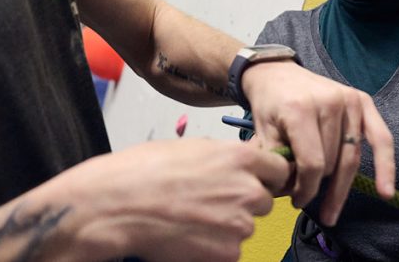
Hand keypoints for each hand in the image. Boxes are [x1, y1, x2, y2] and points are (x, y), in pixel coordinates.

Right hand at [58, 138, 289, 261]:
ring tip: (192, 218)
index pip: (280, 169)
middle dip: (245, 202)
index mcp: (240, 159)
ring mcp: (239, 225)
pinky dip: (214, 246)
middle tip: (211, 201)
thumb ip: (224, 156)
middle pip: (264, 201)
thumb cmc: (145, 171)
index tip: (259, 180)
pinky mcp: (227, 254)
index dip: (268, 176)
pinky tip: (188, 235)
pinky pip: (230, 250)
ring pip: (245, 226)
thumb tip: (238, 164)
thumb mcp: (192, 147)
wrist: (118, 206)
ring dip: (227, 225)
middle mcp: (247, 191)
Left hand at [241, 62, 394, 225]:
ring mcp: (348, 100)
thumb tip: (297, 194)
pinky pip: (381, 138)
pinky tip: (386, 191)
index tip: (296, 201)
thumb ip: (279, 165)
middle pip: (332, 163)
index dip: (306, 190)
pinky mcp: (362, 100)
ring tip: (329, 204)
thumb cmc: (269, 106)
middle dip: (320, 187)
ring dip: (339, 183)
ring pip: (351, 158)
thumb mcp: (263, 135)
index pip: (312, 163)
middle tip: (308, 202)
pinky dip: (386, 166)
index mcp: (300, 109)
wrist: (277, 72)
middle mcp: (329, 102)